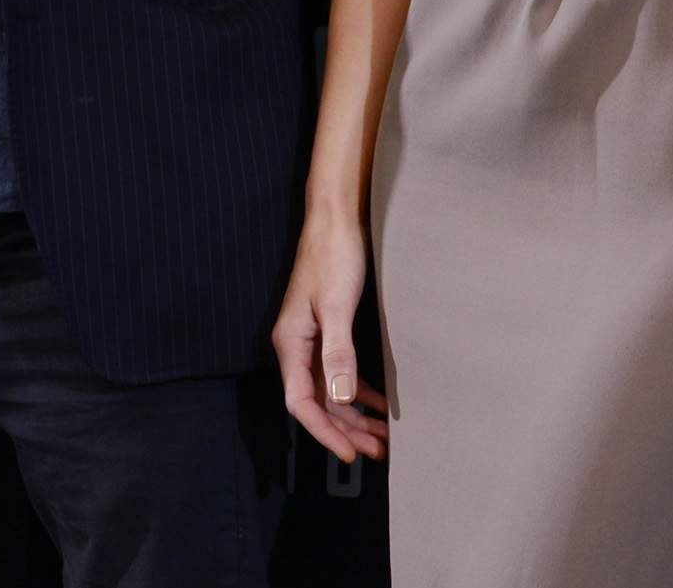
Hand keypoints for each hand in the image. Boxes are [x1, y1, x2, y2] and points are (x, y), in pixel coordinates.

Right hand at [272, 214, 387, 462]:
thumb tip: (342, 398)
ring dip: (354, 414)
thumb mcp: (337, 307)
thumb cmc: (333, 256)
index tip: (349, 454)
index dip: (325, 432)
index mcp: (291, 343)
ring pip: (330, 390)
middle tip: (375, 450)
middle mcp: (298, 346)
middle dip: (345, 429)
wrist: (337, 218)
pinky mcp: (329, 329)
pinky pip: (340, 372)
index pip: (301, 403)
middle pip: (317, 402)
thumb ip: (338, 354)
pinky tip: (378, 402)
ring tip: (381, 436)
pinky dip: (358, 391)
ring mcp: (313, 338)